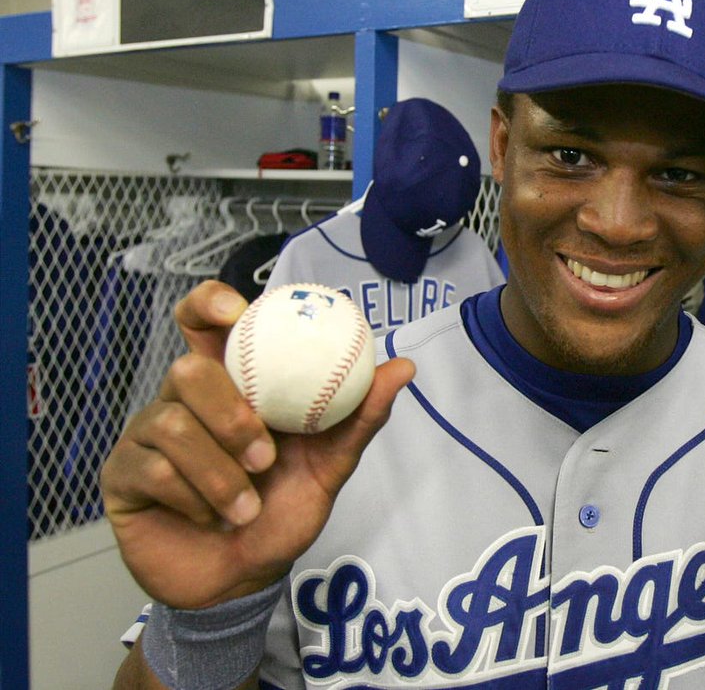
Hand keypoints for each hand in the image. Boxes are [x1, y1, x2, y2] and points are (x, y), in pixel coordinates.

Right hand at [101, 280, 412, 610]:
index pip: (204, 321)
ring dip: (219, 473)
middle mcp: (183, 399)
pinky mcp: (123, 474)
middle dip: (231, 415)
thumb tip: (403, 368)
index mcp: (230, 382)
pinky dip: (193, 499)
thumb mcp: (330, 465)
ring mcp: (148, 433)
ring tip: (246, 506)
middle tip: (264, 457)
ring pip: (172, 423)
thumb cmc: (281, 510)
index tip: (235, 312)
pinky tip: (210, 518)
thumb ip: (359, 416)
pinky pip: (152, 469)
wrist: (244, 579)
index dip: (210, 303)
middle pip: (188, 369)